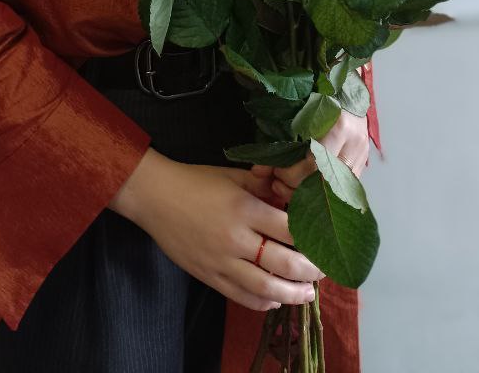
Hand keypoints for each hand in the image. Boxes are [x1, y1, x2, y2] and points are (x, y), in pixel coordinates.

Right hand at [116, 150, 322, 311]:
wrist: (154, 196)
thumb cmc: (195, 181)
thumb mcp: (232, 176)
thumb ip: (262, 188)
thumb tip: (289, 198)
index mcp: (245, 208)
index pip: (290, 230)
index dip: (311, 239)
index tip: (324, 241)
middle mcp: (236, 238)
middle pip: (284, 263)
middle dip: (310, 271)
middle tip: (323, 271)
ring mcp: (221, 261)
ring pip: (265, 288)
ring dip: (291, 294)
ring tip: (307, 294)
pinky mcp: (209, 276)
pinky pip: (240, 296)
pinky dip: (262, 302)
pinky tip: (275, 299)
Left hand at [250, 107, 369, 206]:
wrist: (350, 89)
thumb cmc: (322, 95)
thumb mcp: (304, 109)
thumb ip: (284, 138)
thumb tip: (260, 169)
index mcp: (339, 127)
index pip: (315, 164)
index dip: (292, 174)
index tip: (277, 171)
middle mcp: (354, 144)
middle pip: (324, 181)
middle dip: (297, 187)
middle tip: (279, 182)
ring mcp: (361, 156)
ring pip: (334, 190)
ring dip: (309, 194)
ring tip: (288, 189)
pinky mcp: (363, 163)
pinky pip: (341, 187)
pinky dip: (322, 191)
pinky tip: (306, 189)